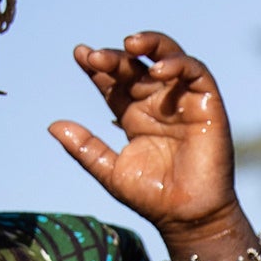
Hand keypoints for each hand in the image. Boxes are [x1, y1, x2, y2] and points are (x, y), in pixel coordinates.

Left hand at [51, 31, 242, 249]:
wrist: (187, 217)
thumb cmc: (152, 198)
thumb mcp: (110, 171)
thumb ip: (84, 148)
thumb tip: (52, 125)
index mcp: (134, 116)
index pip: (114, 82)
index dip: (97, 67)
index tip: (79, 54)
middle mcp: (158, 103)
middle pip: (135, 67)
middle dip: (115, 58)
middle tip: (96, 58)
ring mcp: (183, 101)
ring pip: (169, 57)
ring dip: (151, 44)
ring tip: (129, 44)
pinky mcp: (208, 104)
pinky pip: (196, 72)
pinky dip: (178, 63)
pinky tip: (157, 70)